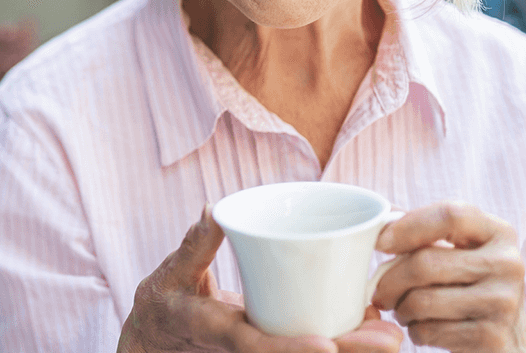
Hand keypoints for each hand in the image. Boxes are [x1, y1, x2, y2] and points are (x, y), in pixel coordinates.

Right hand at [118, 206, 402, 352]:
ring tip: (392, 333)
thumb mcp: (172, 274)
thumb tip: (213, 210)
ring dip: (353, 349)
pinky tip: (371, 325)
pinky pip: (309, 346)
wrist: (156, 340)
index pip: (257, 346)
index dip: (291, 349)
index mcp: (217, 331)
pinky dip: (341, 340)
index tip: (327, 344)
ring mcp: (262, 350)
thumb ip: (194, 244)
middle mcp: (245, 349)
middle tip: (390, 338)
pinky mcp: (272, 345)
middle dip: (348, 352)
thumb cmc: (163, 304)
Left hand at [372, 201, 525, 351]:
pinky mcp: (491, 337)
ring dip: (400, 308)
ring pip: (421, 301)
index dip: (407, 227)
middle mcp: (507, 264)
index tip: (380, 242)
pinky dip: (414, 330)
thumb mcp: (458, 249)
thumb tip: (377, 214)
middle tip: (381, 291)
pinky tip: (423, 326)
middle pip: (424, 263)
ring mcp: (502, 302)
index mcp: (497, 233)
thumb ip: (422, 229)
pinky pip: (428, 330)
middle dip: (389, 280)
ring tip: (404, 309)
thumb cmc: (468, 283)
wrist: (505, 332)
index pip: (450, 216)